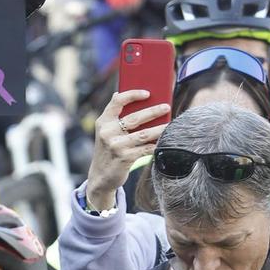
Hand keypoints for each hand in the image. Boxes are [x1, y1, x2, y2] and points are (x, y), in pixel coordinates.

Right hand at [84, 89, 171, 212]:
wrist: (100, 176)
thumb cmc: (108, 149)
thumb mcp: (106, 132)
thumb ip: (113, 115)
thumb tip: (118, 93)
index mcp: (103, 122)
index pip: (117, 102)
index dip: (133, 94)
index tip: (147, 93)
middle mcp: (107, 133)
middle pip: (134, 118)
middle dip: (153, 111)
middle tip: (166, 107)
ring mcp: (116, 146)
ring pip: (144, 134)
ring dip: (159, 129)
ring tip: (169, 124)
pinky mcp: (124, 158)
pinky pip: (145, 149)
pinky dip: (156, 144)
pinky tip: (163, 141)